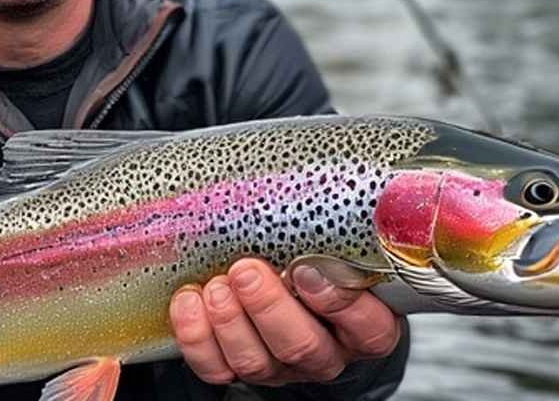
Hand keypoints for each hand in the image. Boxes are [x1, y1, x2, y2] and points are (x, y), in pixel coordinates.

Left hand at [168, 258, 400, 385]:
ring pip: (256, 362)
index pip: (366, 325)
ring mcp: (282, 367)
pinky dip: (197, 336)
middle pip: (303, 346)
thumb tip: (312, 187)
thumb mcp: (342, 251)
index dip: (337, 301)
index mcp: (364, 325)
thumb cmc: (322, 267)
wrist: (299, 304)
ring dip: (230, 321)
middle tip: (246, 271)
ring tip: (217, 286)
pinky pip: (217, 367)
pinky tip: (191, 301)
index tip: (306, 268)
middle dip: (268, 307)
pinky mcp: (240, 371)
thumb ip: (334, 235)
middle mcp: (326, 352)